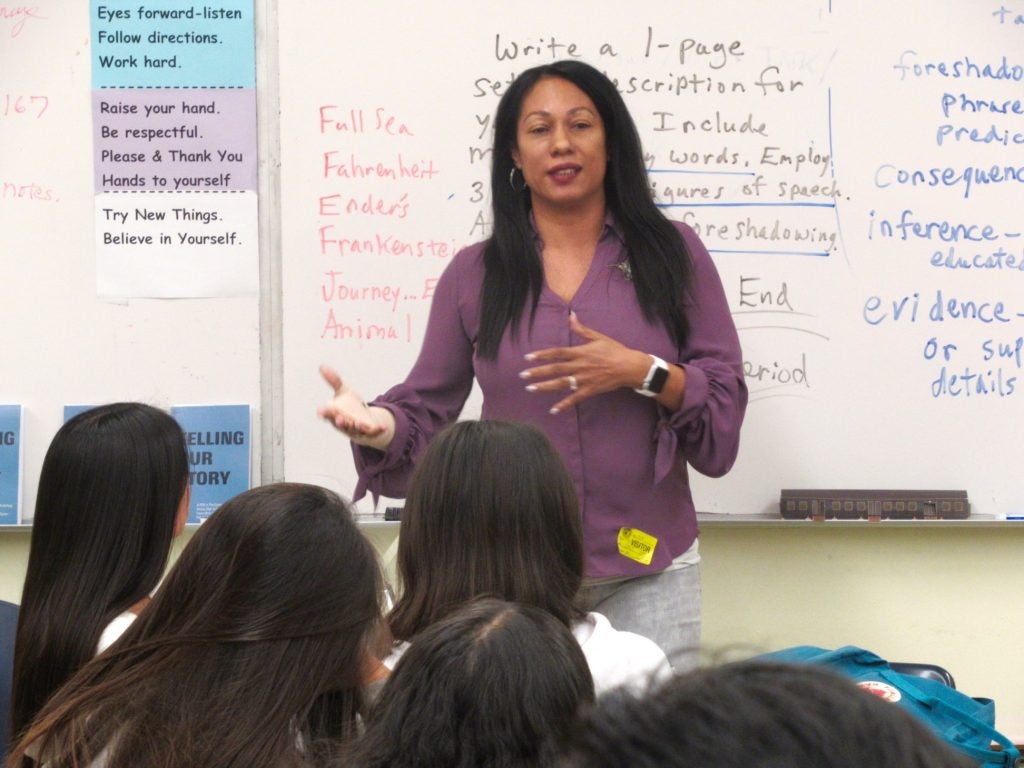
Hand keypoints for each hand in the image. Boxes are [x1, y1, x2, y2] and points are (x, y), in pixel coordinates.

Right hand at [317, 364, 394, 447]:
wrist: (366, 418)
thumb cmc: (351, 405)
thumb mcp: (343, 391)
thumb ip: (334, 380)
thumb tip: (322, 366)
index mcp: (335, 414)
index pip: (327, 414)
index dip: (324, 413)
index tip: (320, 412)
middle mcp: (344, 424)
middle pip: (340, 424)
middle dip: (340, 422)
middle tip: (339, 418)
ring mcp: (356, 430)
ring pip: (355, 430)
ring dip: (357, 427)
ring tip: (358, 423)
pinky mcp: (368, 433)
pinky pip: (373, 433)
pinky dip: (378, 431)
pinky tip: (384, 426)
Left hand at [519, 314, 650, 413]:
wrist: (630, 367)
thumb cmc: (615, 350)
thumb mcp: (598, 337)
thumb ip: (581, 329)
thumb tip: (571, 316)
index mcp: (581, 352)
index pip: (557, 353)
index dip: (542, 355)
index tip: (527, 357)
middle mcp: (580, 366)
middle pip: (555, 369)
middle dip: (537, 372)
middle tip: (523, 376)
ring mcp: (584, 379)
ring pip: (561, 383)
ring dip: (545, 387)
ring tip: (530, 389)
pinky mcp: (590, 390)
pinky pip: (575, 398)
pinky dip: (564, 405)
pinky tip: (553, 410)